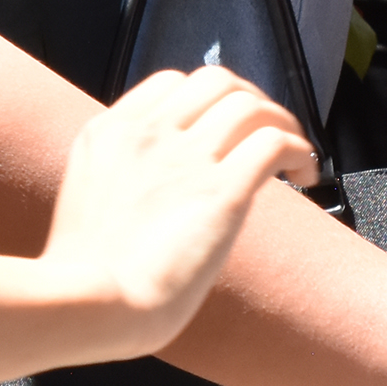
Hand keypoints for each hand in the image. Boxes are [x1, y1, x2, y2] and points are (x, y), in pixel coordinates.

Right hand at [42, 64, 317, 336]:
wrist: (87, 303)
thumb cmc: (82, 280)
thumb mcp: (86, 203)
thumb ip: (120, 182)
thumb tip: (155, 196)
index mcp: (111, 134)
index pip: (172, 83)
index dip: (210, 99)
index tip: (225, 126)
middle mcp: (150, 135)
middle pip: (218, 82)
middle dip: (252, 101)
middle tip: (266, 133)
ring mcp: (187, 159)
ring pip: (252, 106)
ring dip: (283, 124)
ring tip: (294, 157)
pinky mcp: (222, 192)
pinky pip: (276, 143)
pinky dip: (300, 150)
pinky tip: (304, 173)